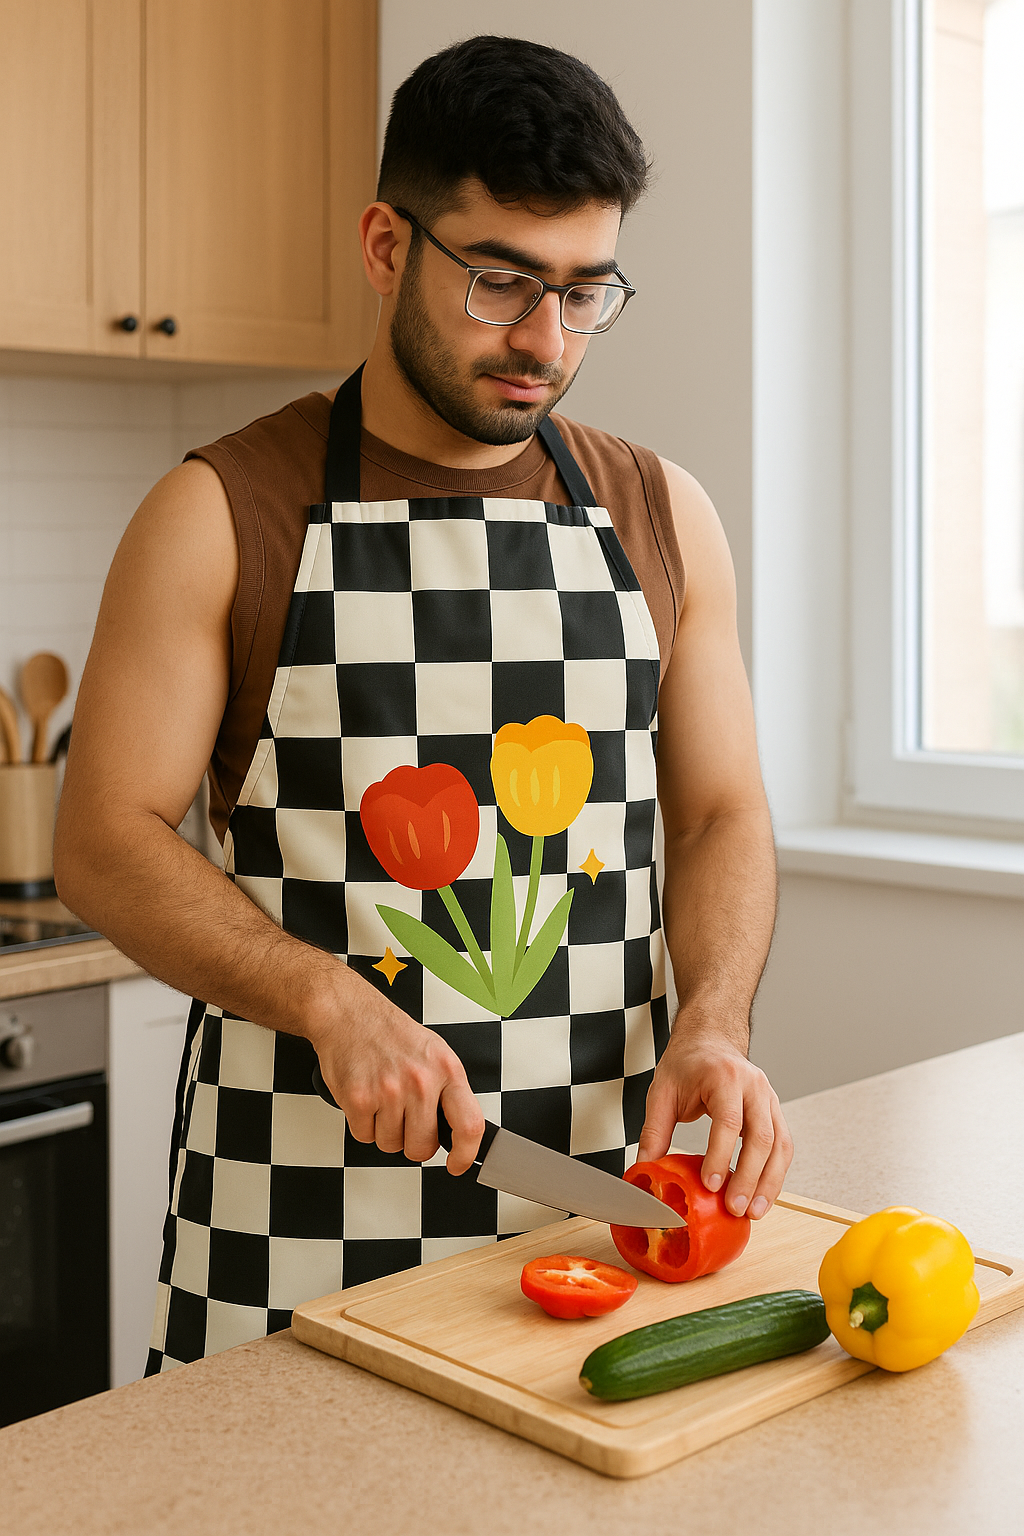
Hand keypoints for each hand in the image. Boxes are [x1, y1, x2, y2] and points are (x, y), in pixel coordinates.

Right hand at [307, 969, 483, 1173]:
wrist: (348, 1012)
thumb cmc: (389, 1032)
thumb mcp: (434, 1052)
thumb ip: (447, 1089)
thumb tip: (457, 1129)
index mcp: (446, 1069)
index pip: (469, 1125)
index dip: (466, 1155)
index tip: (458, 1164)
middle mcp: (420, 1080)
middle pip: (422, 1147)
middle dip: (412, 1142)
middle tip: (405, 1120)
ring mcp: (389, 1090)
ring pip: (391, 1144)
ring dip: (384, 1130)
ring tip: (382, 1100)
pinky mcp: (359, 1098)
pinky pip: (364, 1136)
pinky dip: (362, 1124)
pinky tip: (365, 1098)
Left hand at [636, 1021, 792, 1218]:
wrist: (711, 1040)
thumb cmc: (688, 1063)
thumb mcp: (662, 1091)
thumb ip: (654, 1131)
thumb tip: (645, 1169)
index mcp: (724, 1077)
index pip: (729, 1120)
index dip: (721, 1155)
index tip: (711, 1185)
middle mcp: (754, 1086)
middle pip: (762, 1137)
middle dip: (750, 1177)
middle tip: (734, 1208)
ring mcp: (769, 1099)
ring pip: (780, 1146)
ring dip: (770, 1183)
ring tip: (753, 1212)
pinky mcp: (775, 1113)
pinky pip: (783, 1147)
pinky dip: (775, 1175)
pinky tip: (761, 1197)